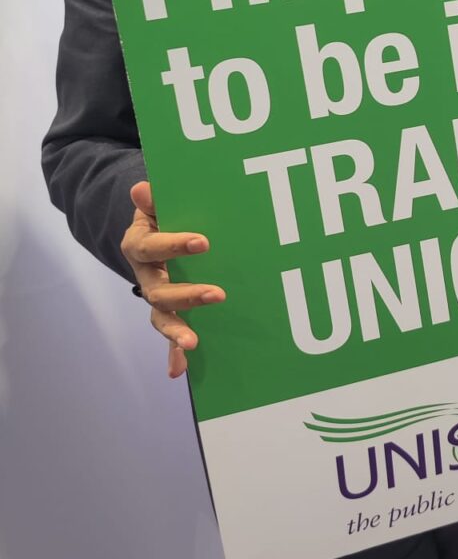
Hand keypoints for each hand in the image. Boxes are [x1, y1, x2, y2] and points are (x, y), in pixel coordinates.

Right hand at [121, 181, 224, 377]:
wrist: (152, 230)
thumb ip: (153, 199)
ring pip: (162, 317)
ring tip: (193, 343)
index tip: (202, 242)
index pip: (152, 247)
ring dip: (176, 331)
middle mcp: (145, 276)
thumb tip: (142, 188)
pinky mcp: (169, 312)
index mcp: (139, 246)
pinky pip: (170, 336)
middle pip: (159, 291)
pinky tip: (180, 369)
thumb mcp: (156, 204)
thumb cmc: (162, 214)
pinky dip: (173, 354)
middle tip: (217, 295)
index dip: (174, 245)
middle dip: (186, 295)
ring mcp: (157, 296)